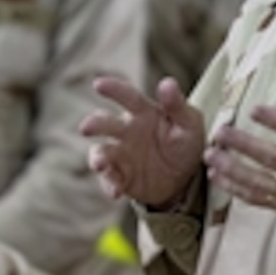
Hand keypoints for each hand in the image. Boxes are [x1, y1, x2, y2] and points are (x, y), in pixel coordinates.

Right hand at [79, 76, 205, 207]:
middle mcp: (126, 131)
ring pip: (100, 152)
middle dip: (94, 124)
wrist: (186, 179)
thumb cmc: (185, 142)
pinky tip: (116, 192)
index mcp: (144, 112)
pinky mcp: (120, 177)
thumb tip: (167, 82)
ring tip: (100, 164)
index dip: (113, 89)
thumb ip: (177, 105)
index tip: (98, 84)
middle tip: (86, 127)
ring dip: (97, 158)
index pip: (127, 97)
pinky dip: (109, 185)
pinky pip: (109, 180)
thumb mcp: (189, 123)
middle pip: (105, 123)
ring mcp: (121, 154)